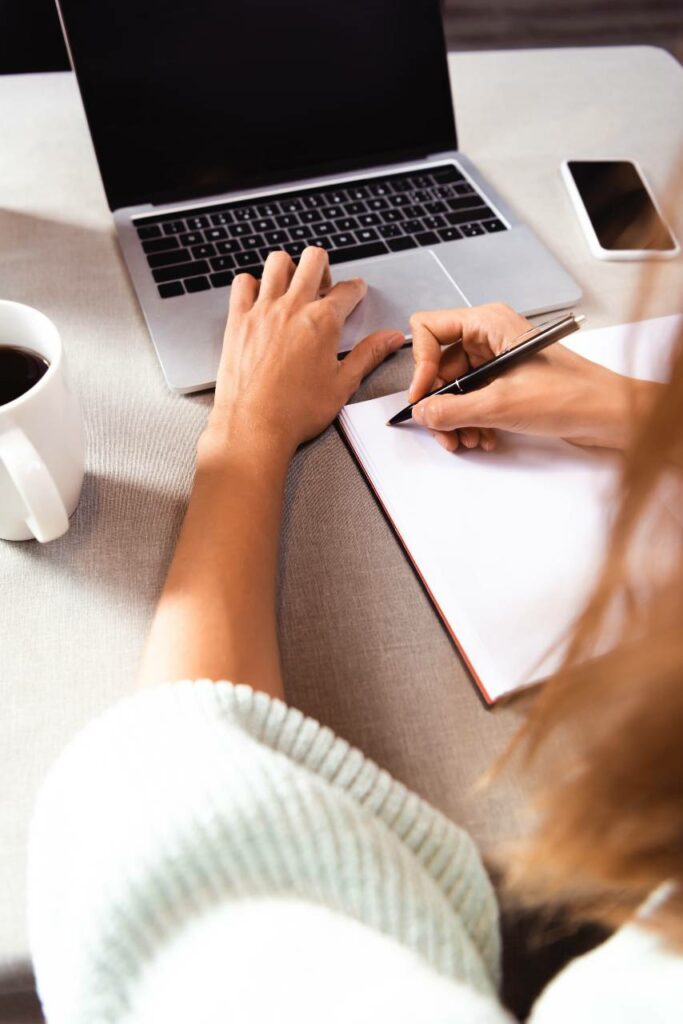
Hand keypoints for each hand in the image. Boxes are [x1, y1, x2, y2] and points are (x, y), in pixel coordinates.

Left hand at [204, 247, 403, 458]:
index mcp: (323, 322)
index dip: (356, 290)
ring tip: (293, 286)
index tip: (355, 292)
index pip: (348, 290)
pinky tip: (260, 298)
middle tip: (324, 287)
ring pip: (278, 262)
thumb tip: (391, 338)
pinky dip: (253, 283)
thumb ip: (369, 355)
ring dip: (289, 268)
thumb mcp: (342, 384)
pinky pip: (242, 283)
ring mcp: (262, 311)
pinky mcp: (238, 320)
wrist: (254, 426)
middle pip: (314, 260)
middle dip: (324, 267)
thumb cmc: (296, 412)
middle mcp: (293, 308)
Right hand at [408, 303, 652, 451]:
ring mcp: (498, 360)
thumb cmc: (572, 394)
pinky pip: (473, 399)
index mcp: (488, 323)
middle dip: (439, 402)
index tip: (422, 396)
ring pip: (455, 387)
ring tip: (466, 439)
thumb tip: (422, 412)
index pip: (430, 329)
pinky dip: (471, 420)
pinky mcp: (506, 382)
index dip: (420, 364)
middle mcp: (490, 336)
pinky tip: (482, 437)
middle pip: (440, 365)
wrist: (609, 414)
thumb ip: (452, 409)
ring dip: (455, 417)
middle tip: (442, 430)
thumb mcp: (500, 404)